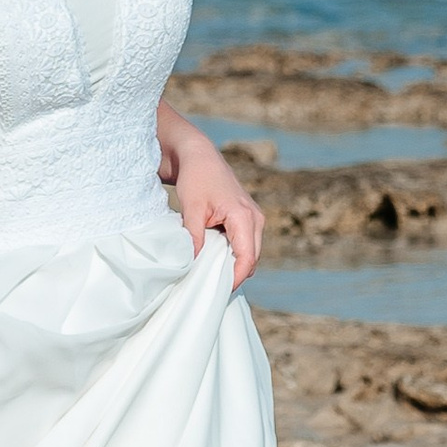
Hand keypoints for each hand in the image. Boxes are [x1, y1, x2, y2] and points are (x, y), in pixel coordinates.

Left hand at [159, 109, 263, 286]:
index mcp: (245, 217)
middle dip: (235, 274)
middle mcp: (255, 219)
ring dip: (234, 264)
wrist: (199, 156)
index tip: (218, 290)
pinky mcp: (247, 217)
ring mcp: (254, 218)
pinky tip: (213, 258)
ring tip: (210, 273)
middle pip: (252, 259)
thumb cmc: (196, 178)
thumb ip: (194, 237)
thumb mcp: (191, 209)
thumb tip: (192, 263)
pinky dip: (233, 253)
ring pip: (250, 252)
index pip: (247, 259)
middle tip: (211, 287)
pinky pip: (246, 243)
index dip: (235, 278)